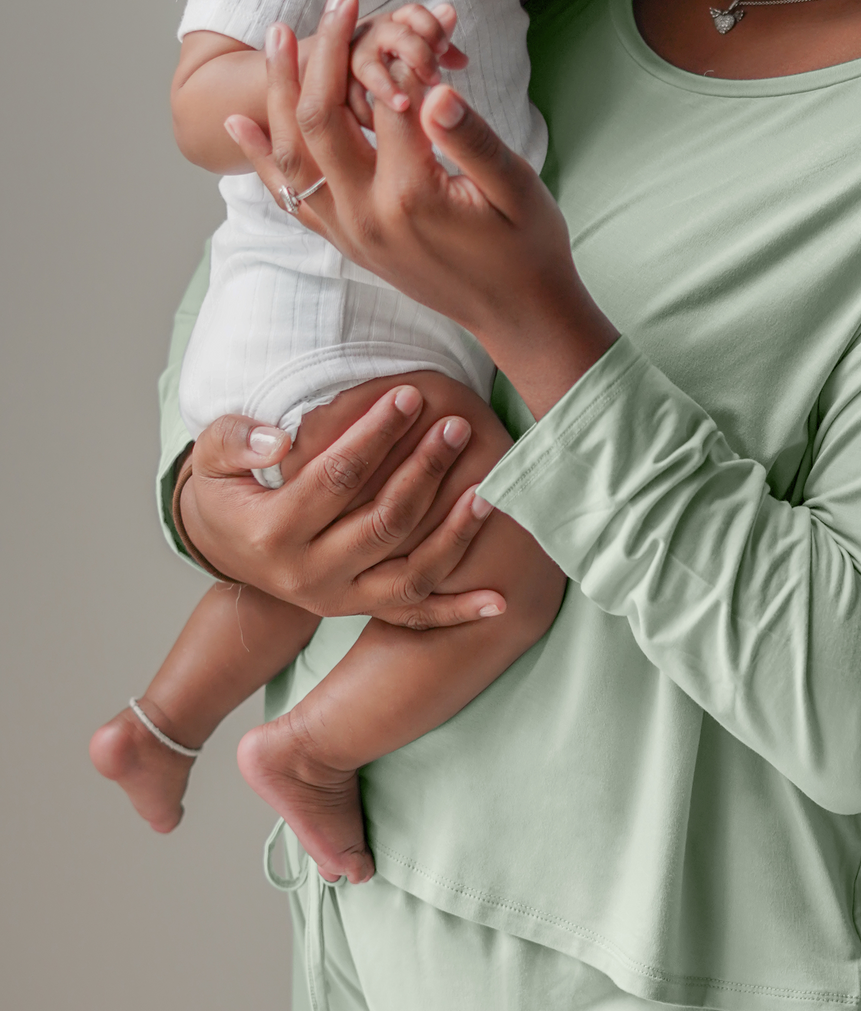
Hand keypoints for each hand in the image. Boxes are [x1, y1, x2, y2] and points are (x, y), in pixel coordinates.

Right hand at [179, 386, 504, 626]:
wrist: (224, 547)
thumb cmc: (227, 490)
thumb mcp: (212, 460)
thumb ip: (236, 441)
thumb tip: (281, 439)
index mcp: (272, 533)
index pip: (337, 477)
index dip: (376, 434)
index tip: (409, 396)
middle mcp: (308, 575)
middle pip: (382, 522)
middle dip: (424, 470)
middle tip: (456, 426)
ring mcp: (337, 599)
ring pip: (408, 573)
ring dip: (453, 532)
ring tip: (487, 486)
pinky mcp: (357, 610)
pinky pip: (414, 615)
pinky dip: (458, 610)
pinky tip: (499, 599)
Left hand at [225, 0, 617, 420]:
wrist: (519, 317)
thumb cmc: (530, 248)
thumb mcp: (517, 188)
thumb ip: (472, 138)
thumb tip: (433, 89)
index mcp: (411, 193)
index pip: (388, 100)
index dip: (404, 52)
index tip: (420, 15)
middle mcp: (366, 214)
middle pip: (321, 116)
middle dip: (327, 49)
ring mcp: (349, 233)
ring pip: (293, 152)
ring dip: (281, 90)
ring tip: (278, 36)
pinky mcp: (346, 243)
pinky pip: (289, 196)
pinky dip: (261, 157)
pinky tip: (240, 122)